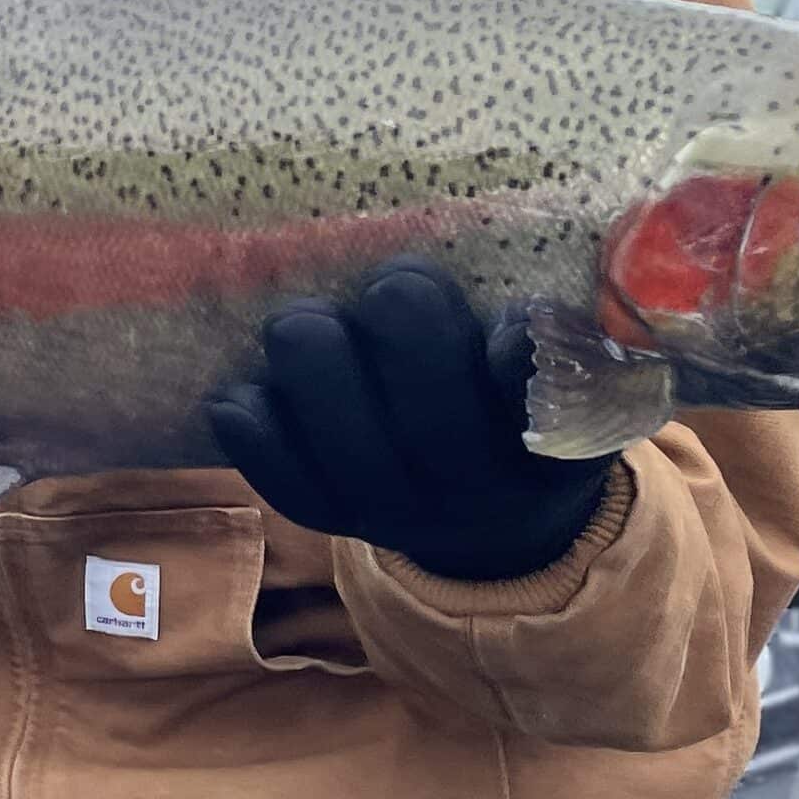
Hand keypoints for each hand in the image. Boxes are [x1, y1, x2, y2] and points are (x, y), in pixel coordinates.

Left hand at [204, 259, 616, 580]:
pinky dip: (259, 440)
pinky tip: (236, 396)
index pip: (547, 406)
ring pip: (354, 457)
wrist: (484, 509)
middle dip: (410, 345)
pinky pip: (291, 488)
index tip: (510, 312)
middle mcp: (473, 490)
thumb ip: (552, 337)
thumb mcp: (562, 374)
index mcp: (546, 444)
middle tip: (391, 285)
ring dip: (319, 380)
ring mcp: (397, 508)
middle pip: (439, 431)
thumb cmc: (514, 400)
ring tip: (301, 323)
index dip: (524, 360)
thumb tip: (519, 307)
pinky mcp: (335, 514)